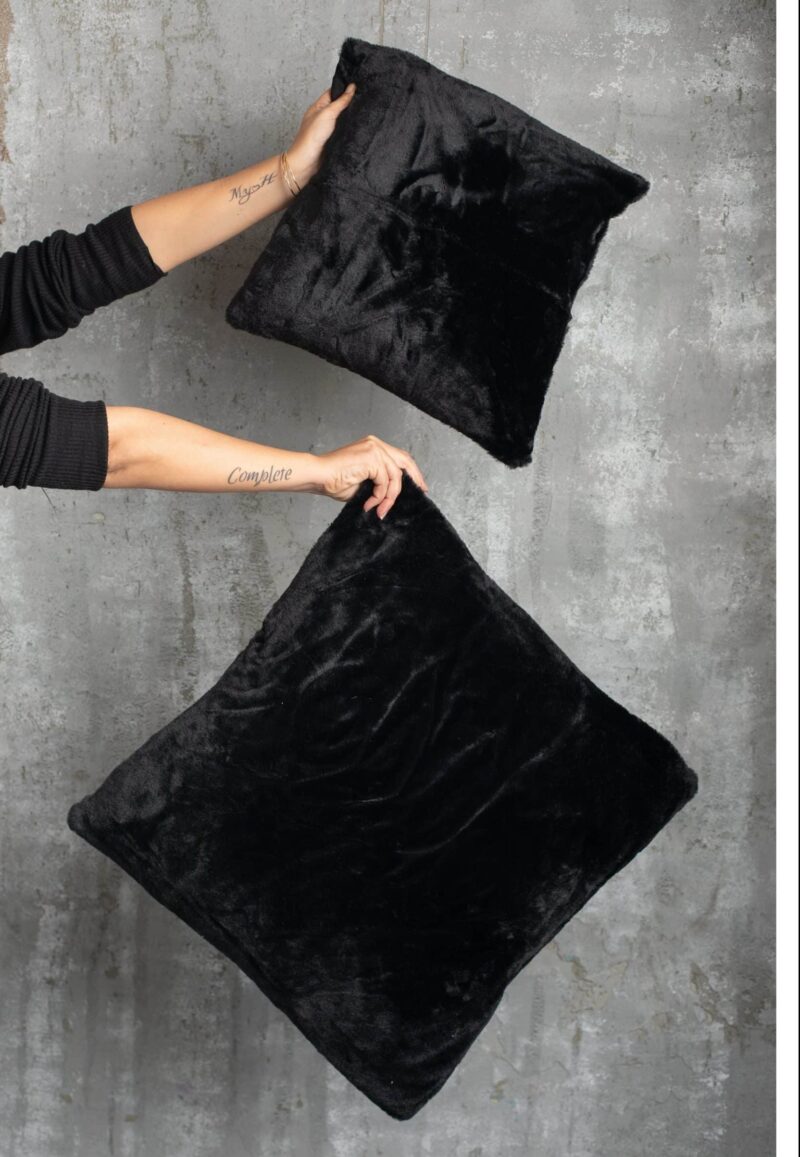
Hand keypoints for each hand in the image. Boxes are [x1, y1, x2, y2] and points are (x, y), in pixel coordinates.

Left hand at [285, 83, 356, 187]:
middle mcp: (323, 117)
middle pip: (339, 106)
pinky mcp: (334, 141)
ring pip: (343, 120)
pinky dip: (350, 130)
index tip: (358, 86)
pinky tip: (358, 128)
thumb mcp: (327, 114)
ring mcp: (329, 130)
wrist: (306, 163)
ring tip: (365, 112)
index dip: (344, 89)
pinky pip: (344, 132)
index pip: (333, 92)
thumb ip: (340, 102)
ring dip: (351, 118)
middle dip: (350, 103)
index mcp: (318, 107)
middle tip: (365, 99)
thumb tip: (351, 88)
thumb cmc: (311, 138)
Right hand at [312, 434, 428, 517]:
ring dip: (389, 496)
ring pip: (396, 476)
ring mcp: (374, 449)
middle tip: (421, 492)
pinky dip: (380, 496)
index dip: (411, 471)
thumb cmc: (334, 480)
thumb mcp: (364, 482)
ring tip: (380, 509)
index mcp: (373, 446)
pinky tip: (370, 503)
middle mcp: (376, 444)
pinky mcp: (372, 458)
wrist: (318, 477)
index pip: (399, 457)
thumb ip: (380, 482)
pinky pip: (385, 482)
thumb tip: (393, 494)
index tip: (419, 485)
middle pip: (405, 460)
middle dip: (415, 478)